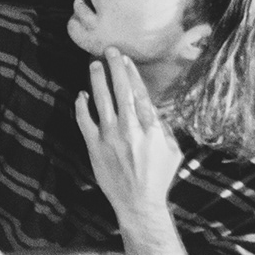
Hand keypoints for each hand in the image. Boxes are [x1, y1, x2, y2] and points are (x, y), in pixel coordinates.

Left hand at [75, 51, 183, 220]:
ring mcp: (110, 137)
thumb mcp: (172, 151)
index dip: (131, 73)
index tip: (125, 59)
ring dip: (96, 79)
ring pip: (101, 100)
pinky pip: (84, 120)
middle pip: (120, 90)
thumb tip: (156, 107)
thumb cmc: (158, 178)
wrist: (139, 204)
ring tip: (93, 65)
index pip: (140, 92)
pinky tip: (81, 95)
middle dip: (114, 67)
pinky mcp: (94, 147)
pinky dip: (81, 106)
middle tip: (108, 50)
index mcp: (151, 128)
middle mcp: (130, 128)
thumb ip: (164, 127)